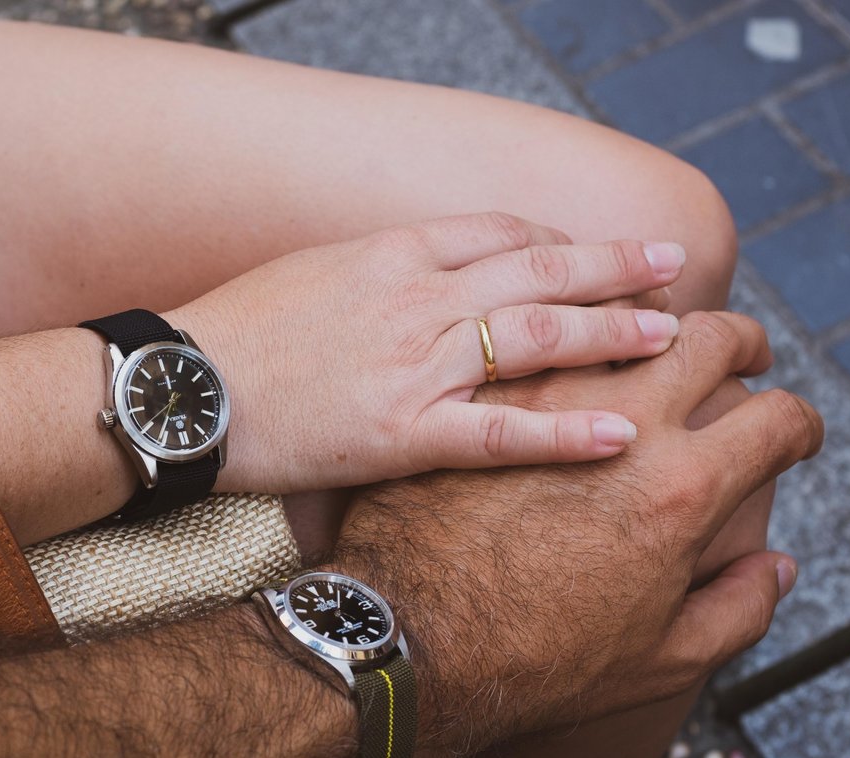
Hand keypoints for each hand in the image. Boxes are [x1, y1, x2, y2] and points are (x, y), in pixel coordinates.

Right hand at [167, 212, 687, 493]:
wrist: (177, 391)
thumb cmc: (228, 336)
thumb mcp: (304, 275)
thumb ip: (371, 275)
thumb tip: (411, 279)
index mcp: (388, 254)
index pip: (497, 232)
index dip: (557, 241)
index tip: (591, 253)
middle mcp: (414, 298)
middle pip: (537, 269)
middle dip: (613, 267)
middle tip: (673, 267)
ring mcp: (413, 365)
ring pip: (536, 337)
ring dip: (612, 332)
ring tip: (673, 336)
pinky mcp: (401, 434)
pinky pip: (500, 431)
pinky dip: (565, 431)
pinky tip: (619, 433)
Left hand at [328, 311, 822, 757]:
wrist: (409, 647)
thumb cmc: (536, 667)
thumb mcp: (662, 661)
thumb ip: (740, 610)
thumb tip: (780, 567)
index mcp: (683, 490)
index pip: (779, 421)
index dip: (802, 426)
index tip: (792, 436)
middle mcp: (624, 426)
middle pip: (711, 337)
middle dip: (743, 341)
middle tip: (742, 359)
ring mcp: (544, 400)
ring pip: (619, 317)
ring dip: (650, 323)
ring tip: (656, 343)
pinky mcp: (480, 394)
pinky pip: (536, 337)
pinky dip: (566, 337)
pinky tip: (568, 356)